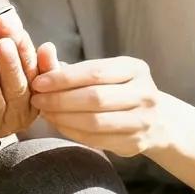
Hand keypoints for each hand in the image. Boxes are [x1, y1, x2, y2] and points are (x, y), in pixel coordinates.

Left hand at [29, 55, 167, 156]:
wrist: (156, 121)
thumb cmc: (118, 90)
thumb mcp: (101, 73)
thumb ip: (69, 66)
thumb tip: (43, 50)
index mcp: (135, 68)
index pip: (95, 72)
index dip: (63, 78)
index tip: (39, 82)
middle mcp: (144, 93)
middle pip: (95, 97)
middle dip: (60, 99)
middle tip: (37, 100)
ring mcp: (143, 120)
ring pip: (95, 121)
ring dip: (63, 118)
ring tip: (45, 112)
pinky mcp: (136, 143)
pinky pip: (97, 139)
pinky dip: (72, 132)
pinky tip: (58, 125)